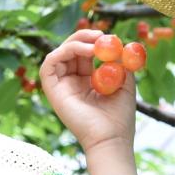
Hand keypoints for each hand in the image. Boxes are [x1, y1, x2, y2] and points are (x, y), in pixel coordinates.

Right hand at [39, 31, 137, 153]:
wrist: (111, 138)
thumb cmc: (119, 117)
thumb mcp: (126, 83)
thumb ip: (122, 63)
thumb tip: (121, 44)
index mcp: (87, 81)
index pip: (84, 53)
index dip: (93, 42)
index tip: (108, 38)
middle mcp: (71, 82)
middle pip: (69, 50)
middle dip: (83, 37)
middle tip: (100, 35)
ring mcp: (61, 86)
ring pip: (58, 54)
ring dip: (75, 42)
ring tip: (95, 45)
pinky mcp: (52, 91)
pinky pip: (48, 64)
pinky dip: (63, 51)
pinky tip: (85, 52)